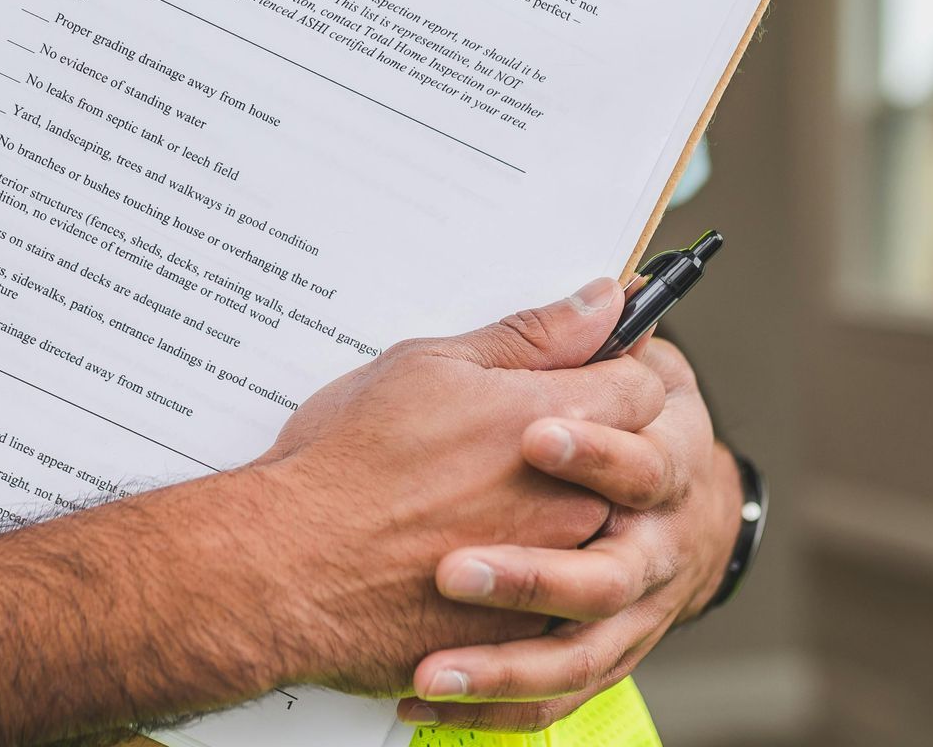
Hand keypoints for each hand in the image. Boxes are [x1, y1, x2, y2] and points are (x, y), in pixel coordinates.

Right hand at [245, 279, 667, 695]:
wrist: (288, 569)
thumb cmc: (346, 461)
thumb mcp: (428, 366)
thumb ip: (531, 336)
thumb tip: (604, 299)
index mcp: (556, 420)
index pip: (643, 387)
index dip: (609, 374)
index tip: (573, 374)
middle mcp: (572, 498)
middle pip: (628, 462)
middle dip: (587, 446)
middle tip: (514, 442)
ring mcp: (553, 571)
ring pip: (593, 533)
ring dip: (556, 514)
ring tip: (479, 504)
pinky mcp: (525, 632)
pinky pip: (556, 601)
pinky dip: (526, 577)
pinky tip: (470, 558)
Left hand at [394, 338, 742, 732]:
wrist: (689, 519)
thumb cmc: (627, 429)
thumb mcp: (587, 376)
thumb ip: (573, 348)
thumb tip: (605, 288)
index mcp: (661, 464)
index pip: (640, 460)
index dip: (591, 449)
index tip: (531, 438)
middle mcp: (653, 549)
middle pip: (608, 577)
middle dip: (532, 576)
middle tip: (455, 572)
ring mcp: (632, 613)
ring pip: (577, 657)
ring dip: (501, 665)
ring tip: (432, 668)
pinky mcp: (602, 655)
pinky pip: (555, 699)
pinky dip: (494, 707)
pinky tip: (424, 699)